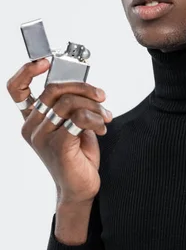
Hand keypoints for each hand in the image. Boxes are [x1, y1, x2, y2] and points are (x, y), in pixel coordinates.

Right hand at [7, 58, 112, 204]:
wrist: (80, 188)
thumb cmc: (77, 156)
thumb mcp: (71, 125)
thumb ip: (70, 105)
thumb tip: (83, 86)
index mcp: (32, 119)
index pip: (16, 89)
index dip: (27, 71)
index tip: (46, 62)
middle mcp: (32, 127)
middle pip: (54, 89)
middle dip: (84, 89)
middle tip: (101, 96)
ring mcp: (42, 137)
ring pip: (69, 102)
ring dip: (94, 106)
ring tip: (104, 117)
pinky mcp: (57, 145)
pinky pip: (78, 119)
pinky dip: (95, 119)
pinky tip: (101, 128)